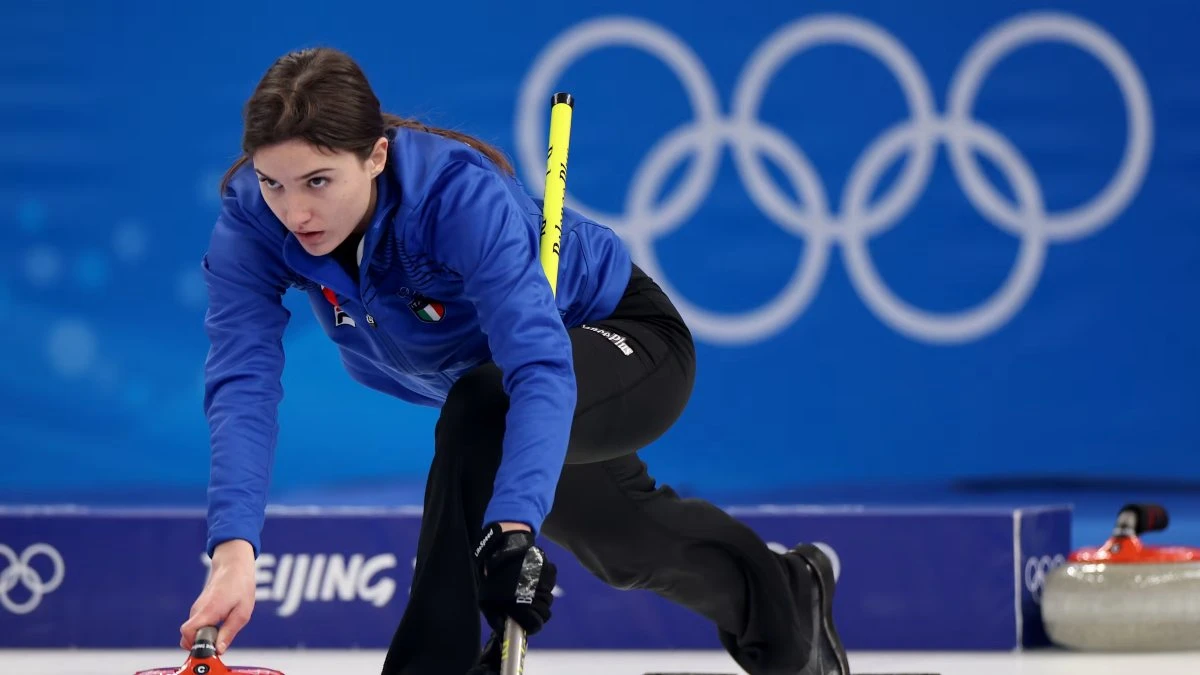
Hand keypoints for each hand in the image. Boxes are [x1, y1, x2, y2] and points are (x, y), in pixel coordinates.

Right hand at [179, 539, 256, 653]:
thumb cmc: (240, 586)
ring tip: (224, 626)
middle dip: (200, 643)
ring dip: (206, 636)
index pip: (187, 633)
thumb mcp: (242, 613)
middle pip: (188, 636)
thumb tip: (219, 650)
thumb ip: (229, 633)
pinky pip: (198, 625)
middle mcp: (197, 610)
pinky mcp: (199, 608)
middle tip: (219, 640)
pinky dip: (207, 629)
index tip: (210, 648)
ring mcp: (196, 609)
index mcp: (207, 611)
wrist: (234, 565)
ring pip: (194, 631)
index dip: (196, 645)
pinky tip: (222, 622)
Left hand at [473, 522, 556, 634]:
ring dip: (540, 595)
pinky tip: (532, 576)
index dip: (530, 625)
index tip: (525, 621)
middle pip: (545, 612)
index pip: (535, 624)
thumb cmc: (493, 575)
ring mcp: (546, 581)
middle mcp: (538, 594)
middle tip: (525, 604)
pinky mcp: (550, 569)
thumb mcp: (487, 600)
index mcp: (522, 604)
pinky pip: (550, 582)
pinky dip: (543, 582)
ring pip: (548, 596)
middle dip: (536, 610)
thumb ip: (495, 618)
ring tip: (527, 587)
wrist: (504, 547)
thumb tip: (503, 631)